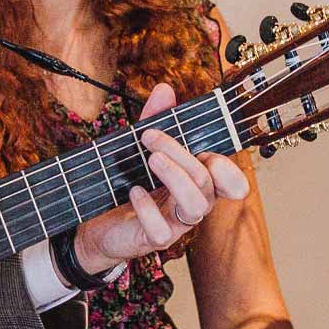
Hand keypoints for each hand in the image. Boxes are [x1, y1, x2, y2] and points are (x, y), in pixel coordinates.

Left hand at [70, 83, 251, 273]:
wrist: (98, 224)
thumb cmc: (128, 184)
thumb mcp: (139, 148)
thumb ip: (155, 120)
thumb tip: (164, 89)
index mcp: (197, 182)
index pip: (230, 180)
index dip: (226, 167)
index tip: (204, 149)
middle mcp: (193, 203)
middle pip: (206, 182)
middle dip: (181, 155)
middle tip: (150, 136)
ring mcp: (176, 224)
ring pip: (196, 206)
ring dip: (176, 179)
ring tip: (152, 160)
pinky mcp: (154, 239)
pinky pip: (162, 230)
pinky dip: (148, 209)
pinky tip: (133, 191)